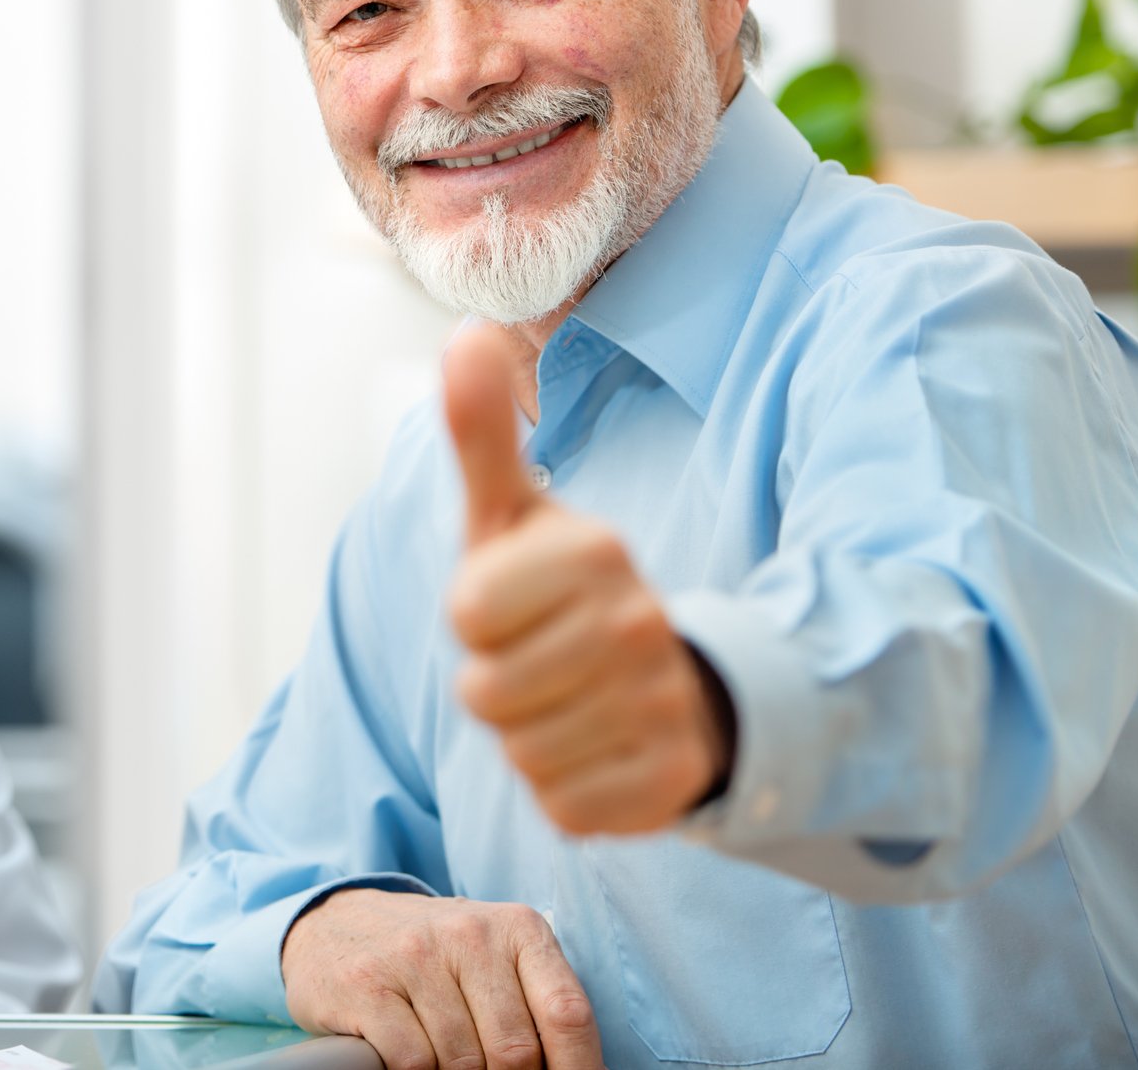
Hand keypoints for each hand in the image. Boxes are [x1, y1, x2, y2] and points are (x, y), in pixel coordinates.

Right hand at [281, 888, 599, 1069]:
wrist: (337, 923)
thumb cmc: (433, 955)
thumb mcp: (493, 957)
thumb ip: (534, 1005)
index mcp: (517, 928)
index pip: (568, 1015)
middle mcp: (469, 933)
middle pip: (515, 1051)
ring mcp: (414, 955)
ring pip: (462, 1063)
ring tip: (444, 1057)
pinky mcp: (367, 983)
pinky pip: (413, 1062)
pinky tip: (409, 1055)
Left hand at [443, 325, 732, 834]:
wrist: (672, 683)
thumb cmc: (565, 592)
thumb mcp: (517, 514)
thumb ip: (483, 432)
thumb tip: (465, 331)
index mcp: (597, 552)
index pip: (468, 612)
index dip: (476, 617)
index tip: (516, 603)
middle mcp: (640, 624)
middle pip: (486, 691)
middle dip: (496, 682)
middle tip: (539, 660)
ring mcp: (663, 706)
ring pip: (522, 751)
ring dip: (528, 736)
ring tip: (568, 701)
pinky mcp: (671, 783)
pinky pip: (563, 806)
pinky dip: (565, 787)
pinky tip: (597, 748)